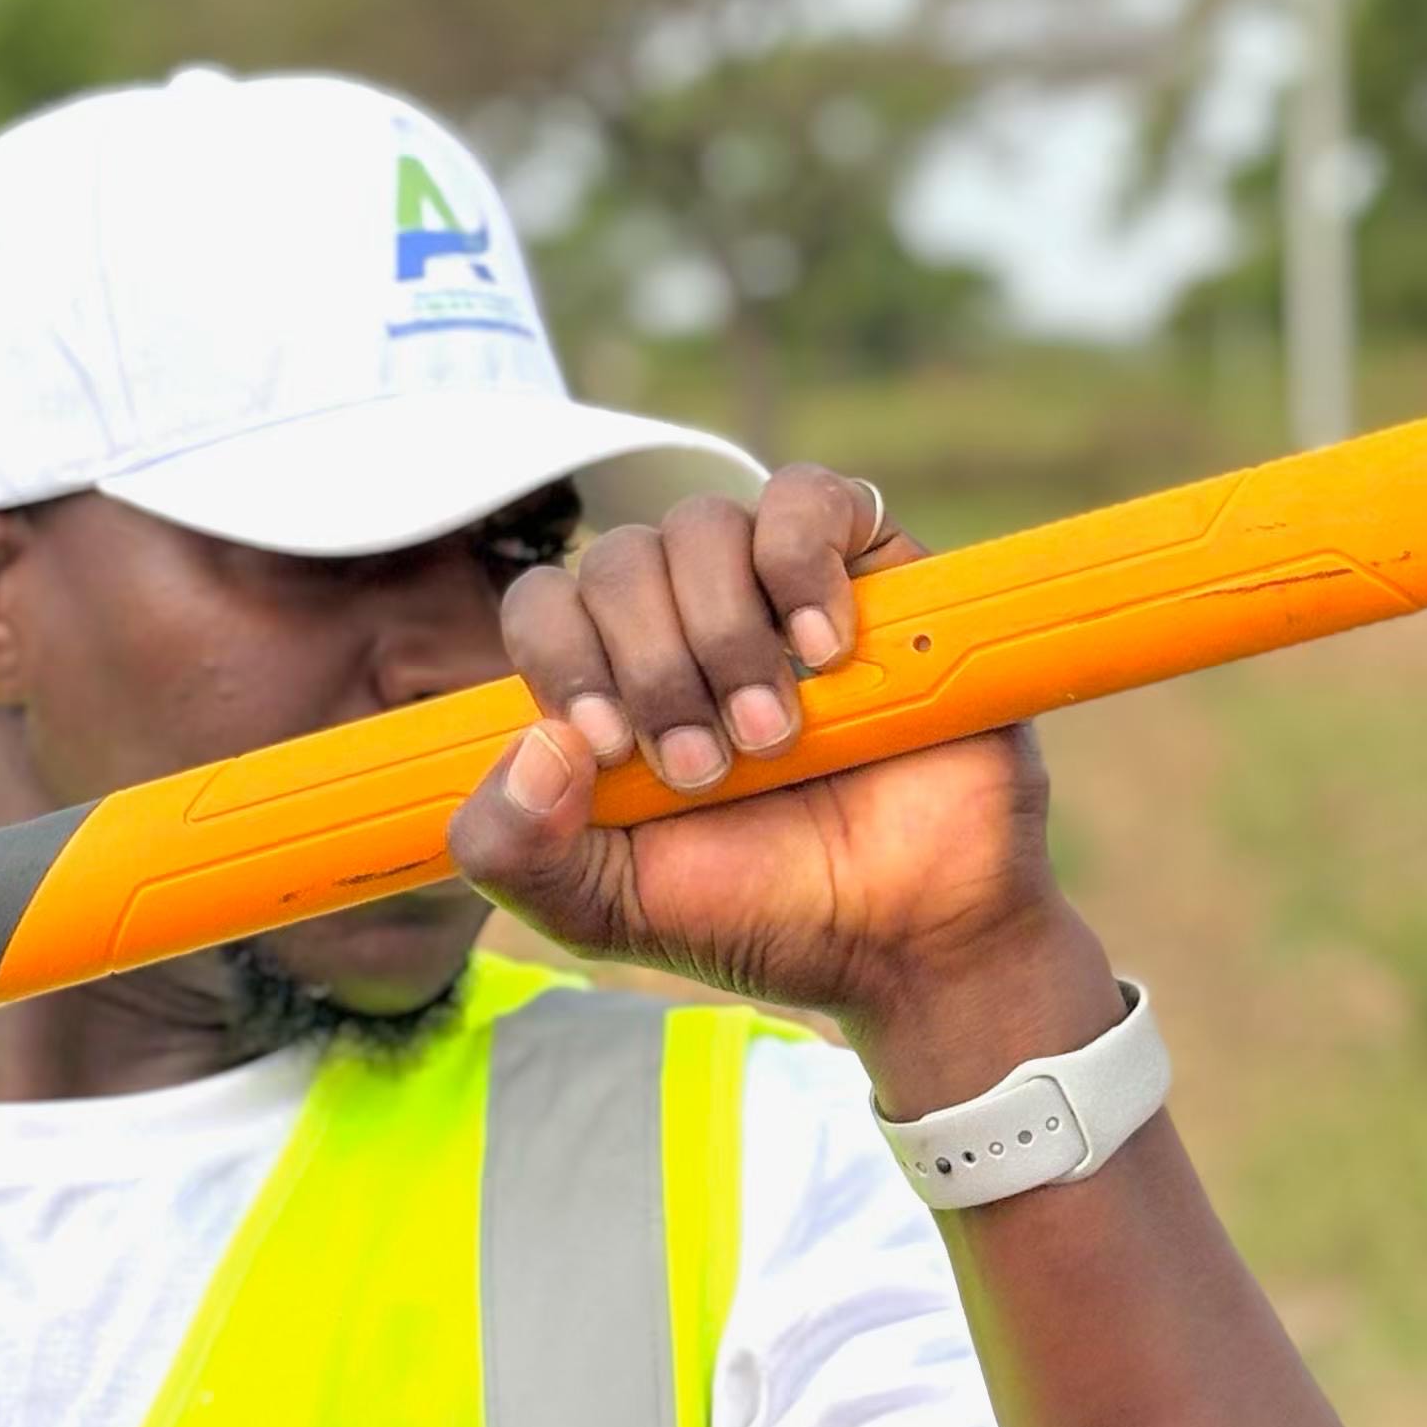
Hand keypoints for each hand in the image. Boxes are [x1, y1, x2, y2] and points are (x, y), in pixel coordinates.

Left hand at [446, 462, 1088, 1041]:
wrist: (911, 931)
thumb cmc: (761, 912)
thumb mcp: (603, 908)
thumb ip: (515, 848)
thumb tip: (531, 743)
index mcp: (611, 683)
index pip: (543, 605)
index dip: (562, 658)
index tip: (611, 746)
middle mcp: (683, 620)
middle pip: (618, 562)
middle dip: (653, 669)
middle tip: (707, 767)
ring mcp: (774, 587)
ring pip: (700, 526)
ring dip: (726, 636)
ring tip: (775, 734)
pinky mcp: (868, 566)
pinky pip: (807, 496)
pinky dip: (800, 564)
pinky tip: (825, 649)